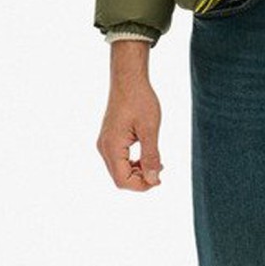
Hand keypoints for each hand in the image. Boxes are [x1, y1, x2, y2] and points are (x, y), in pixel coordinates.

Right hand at [98, 42, 162, 190]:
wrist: (128, 80)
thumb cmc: (140, 100)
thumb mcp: (150, 129)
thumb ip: (151, 156)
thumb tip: (153, 179)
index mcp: (111, 146)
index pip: (122, 181)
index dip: (141, 185)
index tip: (159, 178)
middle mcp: (104, 147)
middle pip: (120, 178)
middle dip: (140, 179)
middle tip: (160, 168)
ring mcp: (105, 143)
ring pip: (119, 170)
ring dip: (138, 172)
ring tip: (156, 162)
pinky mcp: (110, 139)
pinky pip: (120, 160)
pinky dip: (134, 163)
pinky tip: (148, 156)